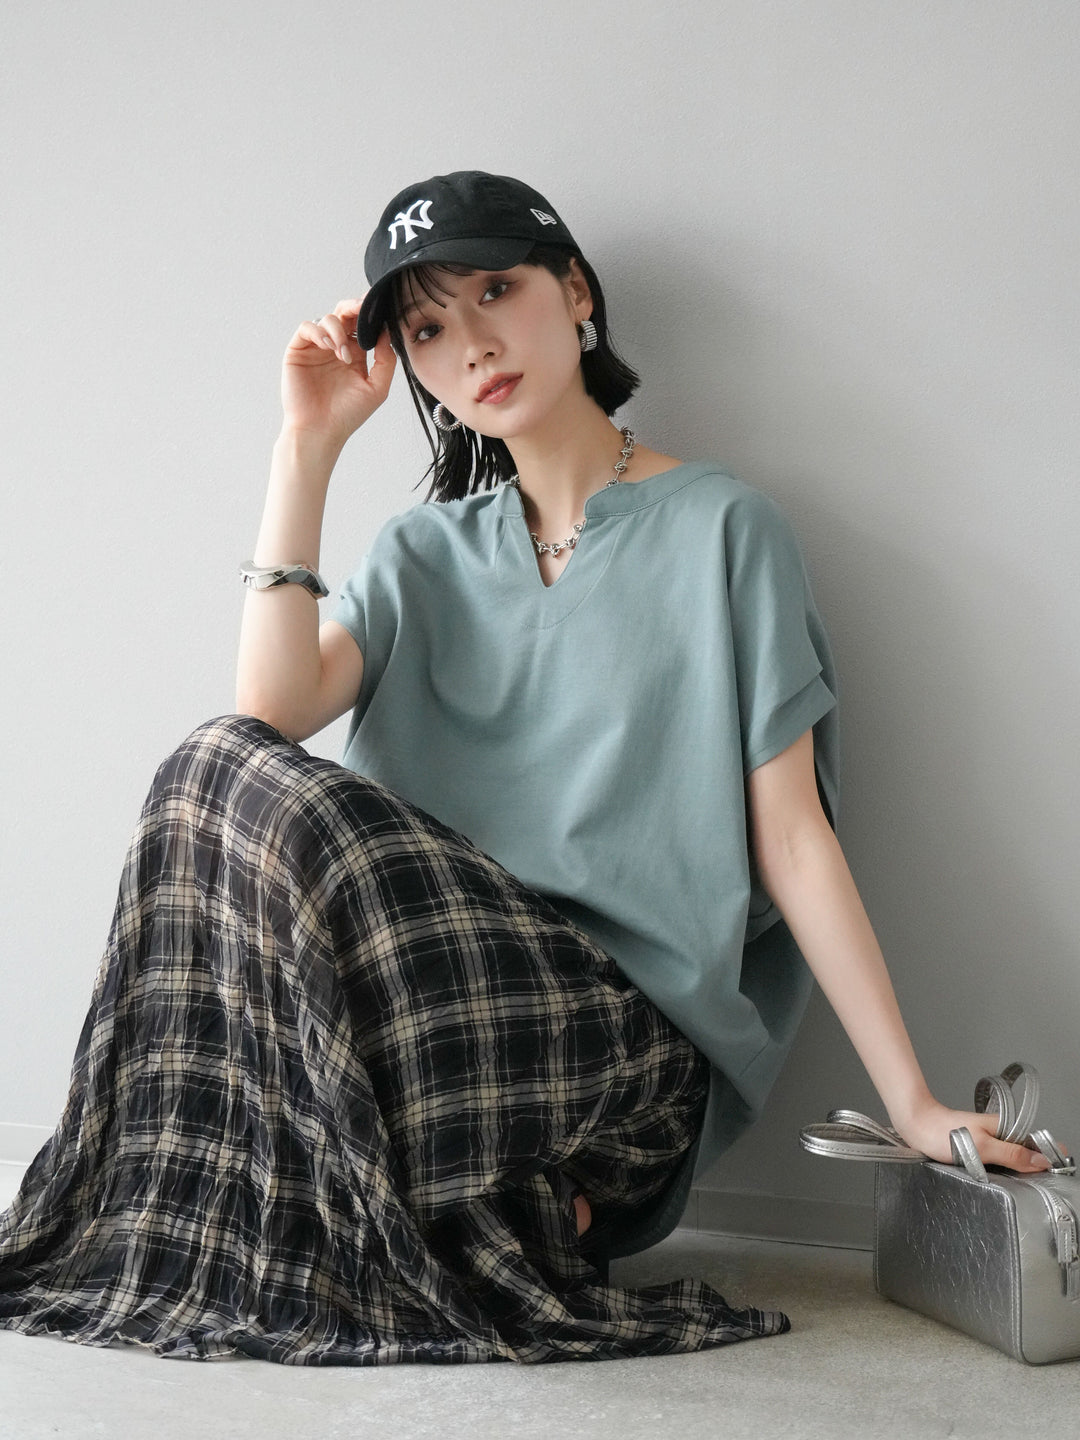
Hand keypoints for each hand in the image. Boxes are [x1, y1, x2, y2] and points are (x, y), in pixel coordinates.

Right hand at [280, 297, 396, 445]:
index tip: (380, 308)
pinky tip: (328, 346)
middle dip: (354, 307)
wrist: (320, 431)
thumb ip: (386, 359)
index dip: (370, 314)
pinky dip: (319, 331)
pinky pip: (307, 327)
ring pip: (327, 318)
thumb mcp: (377, 388)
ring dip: (338, 330)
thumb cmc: (347, 414)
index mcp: (355, 354)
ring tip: (343, 354)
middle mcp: (336, 348)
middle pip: (344, 314)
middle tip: (363, 308)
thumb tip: (386, 332)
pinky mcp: (298, 350)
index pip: (362, 325)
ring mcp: (317, 348)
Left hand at [892, 1094, 1057, 1172]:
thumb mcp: (981, 1146)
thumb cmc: (942, 1132)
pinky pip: (996, 1162)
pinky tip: (999, 1182)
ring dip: (1016, 1172)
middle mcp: (998, 1133)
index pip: (1036, 1142)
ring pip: (1011, 1159)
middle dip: (1033, 1169)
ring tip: (1018, 1187)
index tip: (1054, 1175)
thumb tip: (1040, 1161)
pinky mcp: (976, 1149)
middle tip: (1036, 1188)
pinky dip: (1000, 1171)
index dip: (1048, 1157)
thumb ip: (1011, 1154)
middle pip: (1025, 1153)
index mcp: (1004, 1127)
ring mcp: (988, 1141)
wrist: (915, 1125)